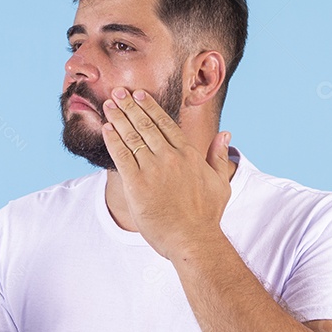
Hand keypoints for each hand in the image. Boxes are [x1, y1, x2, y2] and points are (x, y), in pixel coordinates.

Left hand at [101, 87, 232, 259]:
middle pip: (146, 124)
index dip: (150, 107)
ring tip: (109, 104)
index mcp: (188, 154)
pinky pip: (122, 156)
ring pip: (132, 136)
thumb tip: (225, 134)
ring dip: (119, 118)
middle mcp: (170, 157)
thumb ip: (219, 156)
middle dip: (130, 106)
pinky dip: (113, 140)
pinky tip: (107, 128)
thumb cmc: (206, 216)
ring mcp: (153, 169)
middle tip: (118, 92)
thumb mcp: (220, 182)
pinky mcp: (137, 184)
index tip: (139, 95)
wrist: (192, 240)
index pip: (165, 123)